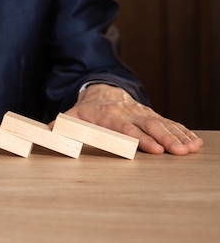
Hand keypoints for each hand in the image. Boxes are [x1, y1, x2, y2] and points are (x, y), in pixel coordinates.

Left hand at [63, 84, 202, 154]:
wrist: (102, 90)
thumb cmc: (86, 110)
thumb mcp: (72, 116)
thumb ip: (61, 125)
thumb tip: (47, 133)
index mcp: (108, 115)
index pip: (125, 128)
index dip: (140, 139)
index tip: (153, 149)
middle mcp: (128, 113)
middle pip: (149, 126)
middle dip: (165, 139)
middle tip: (178, 151)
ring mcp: (141, 113)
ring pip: (162, 124)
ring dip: (177, 137)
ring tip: (191, 148)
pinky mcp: (151, 115)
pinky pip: (169, 122)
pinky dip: (182, 131)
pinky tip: (194, 142)